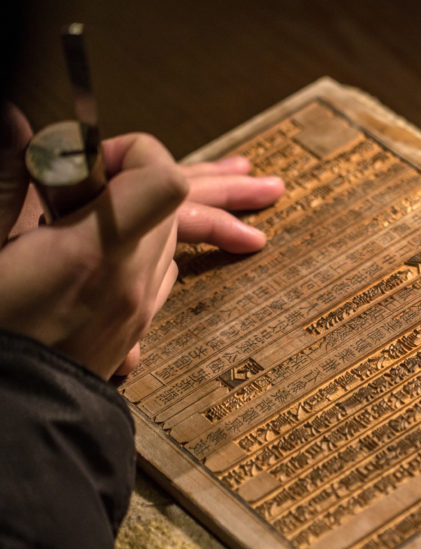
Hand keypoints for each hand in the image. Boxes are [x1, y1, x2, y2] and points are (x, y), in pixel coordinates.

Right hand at [0, 105, 284, 377]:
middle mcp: (128, 281)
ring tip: (246, 208)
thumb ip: (3, 181)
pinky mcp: (127, 331)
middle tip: (259, 173)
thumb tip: (12, 119)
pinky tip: (178, 254)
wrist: (3, 420)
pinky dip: (170, 255)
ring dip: (206, 219)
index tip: (92, 158)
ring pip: (178, 246)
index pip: (166, 183)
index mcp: (92, 252)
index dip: (139, 154)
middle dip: (212, 183)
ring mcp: (134, 310)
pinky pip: (162, 279)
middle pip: (188, 213)